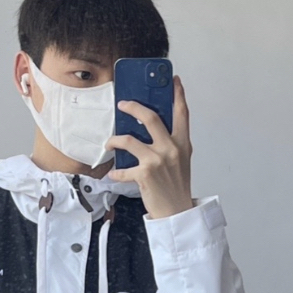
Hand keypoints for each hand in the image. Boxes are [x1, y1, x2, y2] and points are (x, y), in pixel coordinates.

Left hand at [106, 74, 193, 218]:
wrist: (177, 211)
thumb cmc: (177, 186)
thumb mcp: (181, 160)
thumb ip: (171, 143)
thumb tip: (153, 130)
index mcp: (182, 144)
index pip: (182, 113)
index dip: (178, 95)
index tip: (173, 81)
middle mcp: (170, 149)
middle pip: (150, 118)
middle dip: (134, 107)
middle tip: (123, 104)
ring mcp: (157, 161)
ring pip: (129, 140)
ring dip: (115, 139)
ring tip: (110, 142)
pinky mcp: (144, 174)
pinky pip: (123, 169)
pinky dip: (116, 172)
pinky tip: (113, 174)